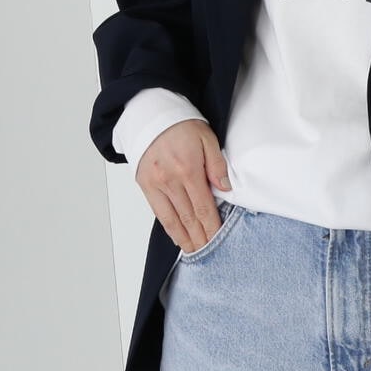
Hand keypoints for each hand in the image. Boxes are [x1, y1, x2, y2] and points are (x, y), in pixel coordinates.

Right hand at [134, 119, 232, 253]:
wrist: (151, 115)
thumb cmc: (182, 125)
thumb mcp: (208, 138)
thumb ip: (217, 165)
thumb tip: (225, 189)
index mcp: (188, 169)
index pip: (203, 206)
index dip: (212, 227)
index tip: (219, 240)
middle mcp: (170, 180)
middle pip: (188, 217)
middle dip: (200, 238)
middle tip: (210, 254)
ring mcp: (155, 184)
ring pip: (172, 219)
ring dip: (185, 238)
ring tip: (195, 252)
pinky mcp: (144, 184)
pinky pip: (158, 212)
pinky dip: (169, 228)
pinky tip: (178, 238)